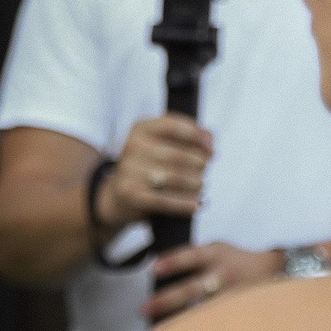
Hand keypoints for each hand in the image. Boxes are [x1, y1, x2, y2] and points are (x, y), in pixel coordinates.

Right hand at [98, 114, 212, 230]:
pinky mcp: (132, 194)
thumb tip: (209, 142)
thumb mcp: (164, 144)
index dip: (198, 137)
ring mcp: (129, 170)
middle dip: (199, 164)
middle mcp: (132, 146)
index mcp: (141, 128)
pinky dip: (184, 203)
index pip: (175, 126)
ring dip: (195, 183)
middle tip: (203, 170)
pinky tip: (195, 204)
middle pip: (179, 156)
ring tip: (199, 185)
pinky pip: (165, 200)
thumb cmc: (150, 166)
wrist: (118, 196)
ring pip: (175, 178)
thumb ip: (191, 136)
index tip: (211, 149)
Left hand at [144, 242, 282, 321]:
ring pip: (201, 312)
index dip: (173, 261)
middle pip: (192, 288)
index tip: (154, 269)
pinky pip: (213, 325)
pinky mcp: (236, 313)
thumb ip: (194, 256)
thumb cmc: (239, 260)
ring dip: (178, 323)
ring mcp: (231, 296)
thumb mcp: (219, 248)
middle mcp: (223, 275)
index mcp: (216, 254)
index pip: (191, 256)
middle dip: (167, 299)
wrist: (282, 270)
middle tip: (143, 308)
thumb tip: (157, 265)